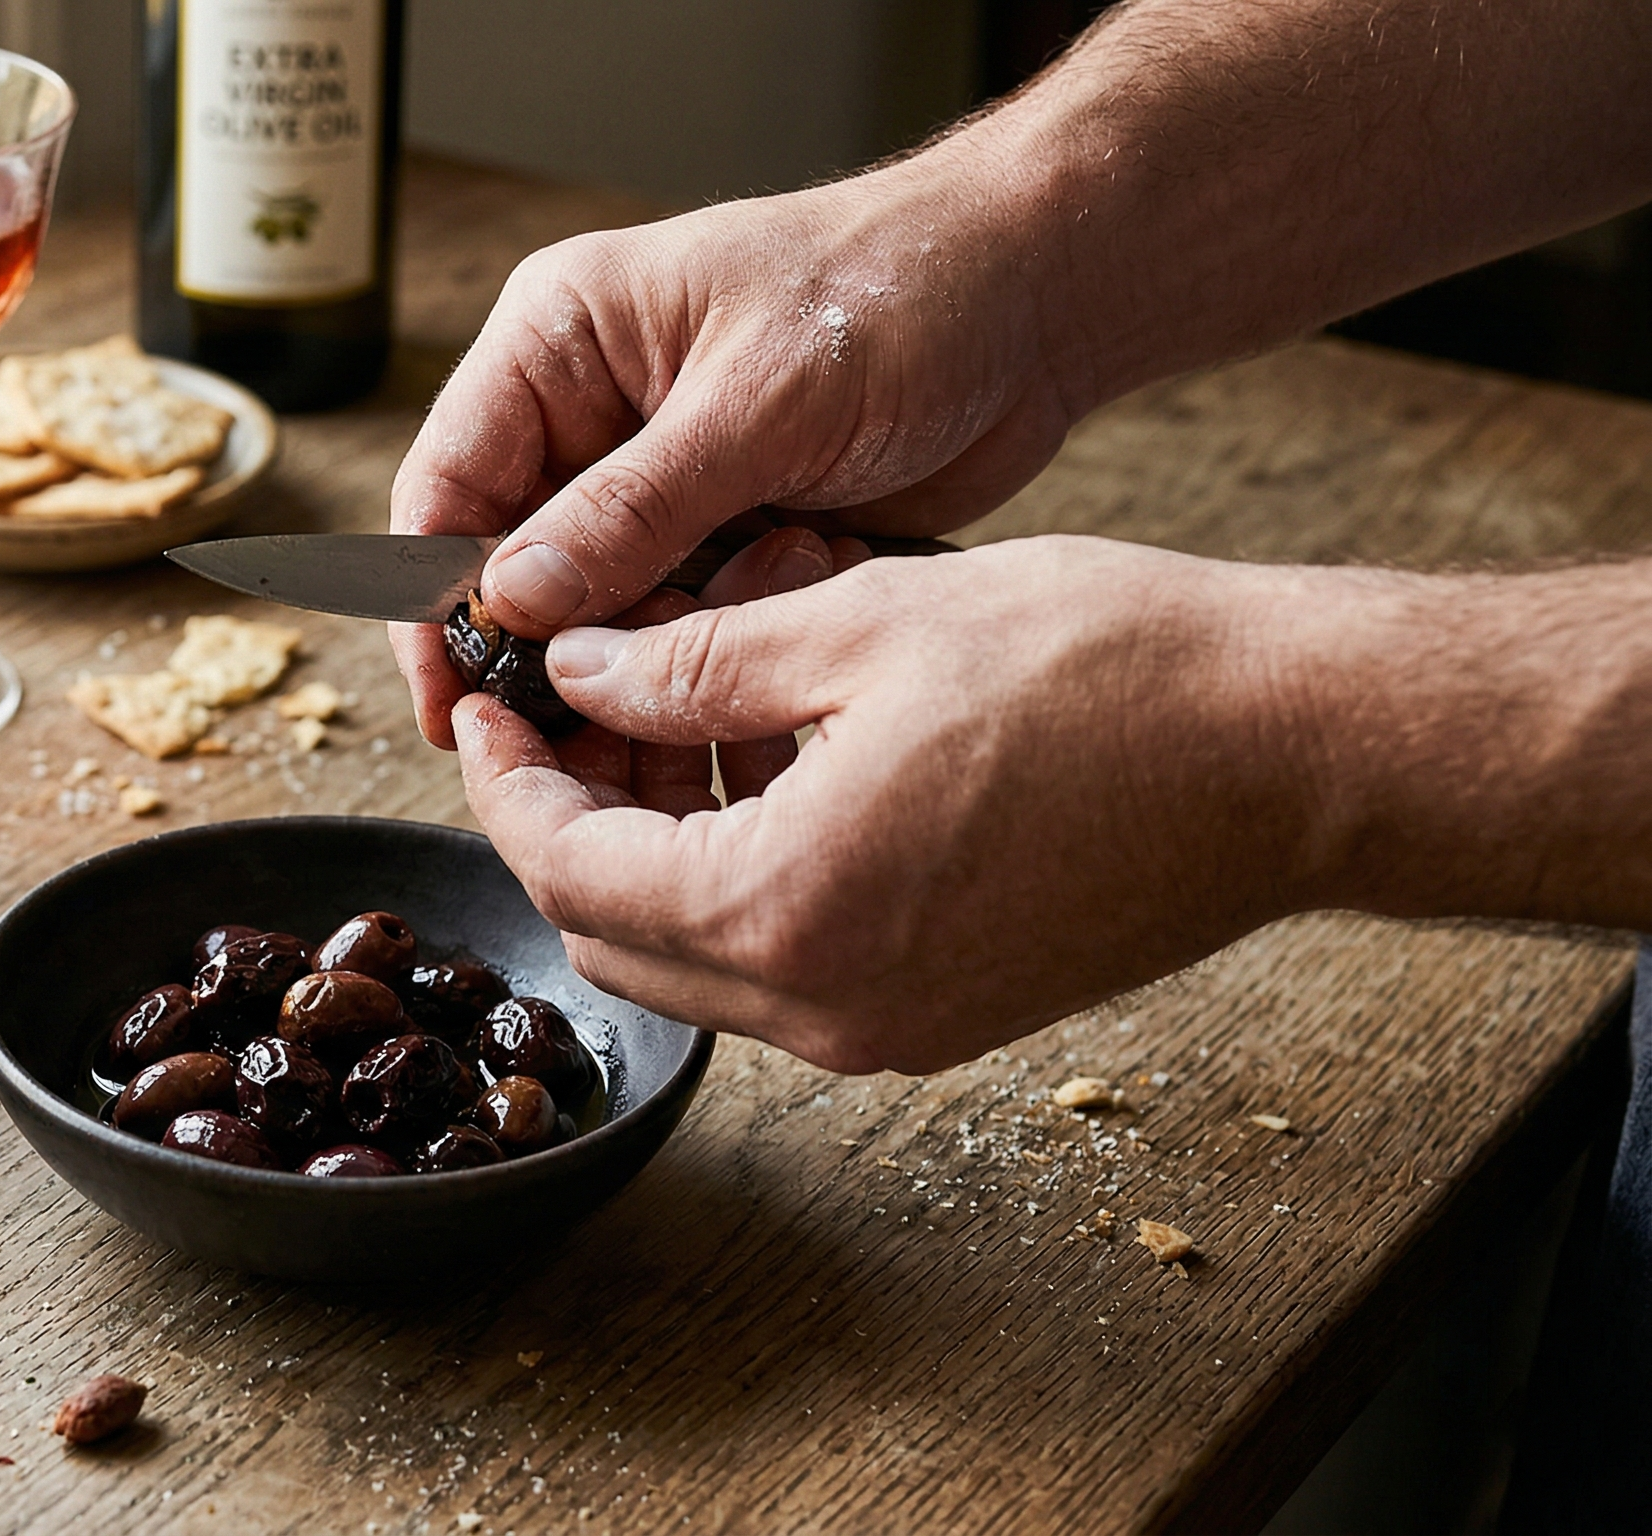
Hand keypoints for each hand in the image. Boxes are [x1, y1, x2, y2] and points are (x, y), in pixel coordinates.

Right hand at [391, 163, 1078, 746]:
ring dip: (648, 653)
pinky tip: (770, 638)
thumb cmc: (902, 292)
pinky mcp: (723, 533)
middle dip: (546, 649)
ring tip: (709, 671)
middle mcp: (591, 413)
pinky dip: (715, 650)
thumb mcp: (758, 403)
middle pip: (509, 564)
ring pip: (597, 609)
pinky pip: (680, 623)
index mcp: (561, 340)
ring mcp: (657, 480)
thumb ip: (630, 511)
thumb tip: (511, 601)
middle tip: (571, 740)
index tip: (450, 703)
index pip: (448, 483)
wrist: (1041, 303)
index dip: (433, 600)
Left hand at [455, 536, 1333, 1073]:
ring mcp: (887, 1029)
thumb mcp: (863, 627)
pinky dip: (732, 883)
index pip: (565, 868)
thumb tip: (574, 675)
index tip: (483, 699)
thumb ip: (690, 664)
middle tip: (554, 709)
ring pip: (694, 959)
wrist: (1296, 753)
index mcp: (786, 910)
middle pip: (614, 934)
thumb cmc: (1109, 671)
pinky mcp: (940, 1016)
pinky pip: (782, 967)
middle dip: (559, 821)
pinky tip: (754, 774)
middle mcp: (825, 1006)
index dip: (501, 778)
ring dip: (644, 854)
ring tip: (653, 721)